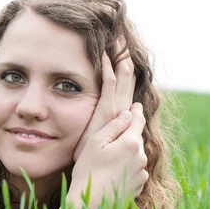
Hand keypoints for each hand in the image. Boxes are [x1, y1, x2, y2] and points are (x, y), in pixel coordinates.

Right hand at [69, 102, 147, 208]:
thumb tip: (127, 114)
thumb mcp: (95, 143)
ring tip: (109, 159)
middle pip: (136, 138)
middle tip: (114, 135)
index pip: (137, 121)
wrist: (92, 204)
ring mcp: (142, 172)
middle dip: (128, 134)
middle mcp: (141, 157)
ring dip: (127, 152)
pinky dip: (128, 167)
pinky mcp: (139, 185)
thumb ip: (113, 126)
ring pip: (136, 155)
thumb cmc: (88, 171)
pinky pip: (135, 169)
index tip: (136, 105)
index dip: (136, 111)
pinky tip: (112, 172)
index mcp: (130, 143)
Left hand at [73, 38, 135, 161]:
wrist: (91, 171)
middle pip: (127, 77)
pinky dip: (109, 68)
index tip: (118, 50)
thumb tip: (82, 117)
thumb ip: (95, 127)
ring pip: (123, 77)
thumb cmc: (87, 158)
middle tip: (120, 36)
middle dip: (124, 56)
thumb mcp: (92, 139)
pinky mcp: (107, 113)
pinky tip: (104, 54)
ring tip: (117, 38)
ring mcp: (116, 111)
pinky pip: (110, 84)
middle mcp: (121, 110)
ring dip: (120, 57)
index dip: (123, 67)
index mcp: (117, 115)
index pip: (123, 85)